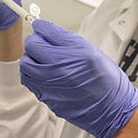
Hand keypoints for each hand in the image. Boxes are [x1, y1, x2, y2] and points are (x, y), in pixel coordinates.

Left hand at [20, 19, 137, 137]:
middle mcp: (56, 69)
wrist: (111, 109)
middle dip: (36, 43)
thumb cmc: (106, 81)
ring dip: (32, 59)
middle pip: (30, 47)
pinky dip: (33, 75)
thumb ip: (65, 38)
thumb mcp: (90, 50)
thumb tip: (46, 29)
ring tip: (43, 60)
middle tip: (45, 44)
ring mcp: (48, 85)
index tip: (44, 29)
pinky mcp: (46, 97)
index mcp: (70, 54)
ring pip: (25, 65)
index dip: (42, 28)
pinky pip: (30, 82)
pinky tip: (46, 75)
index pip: (41, 32)